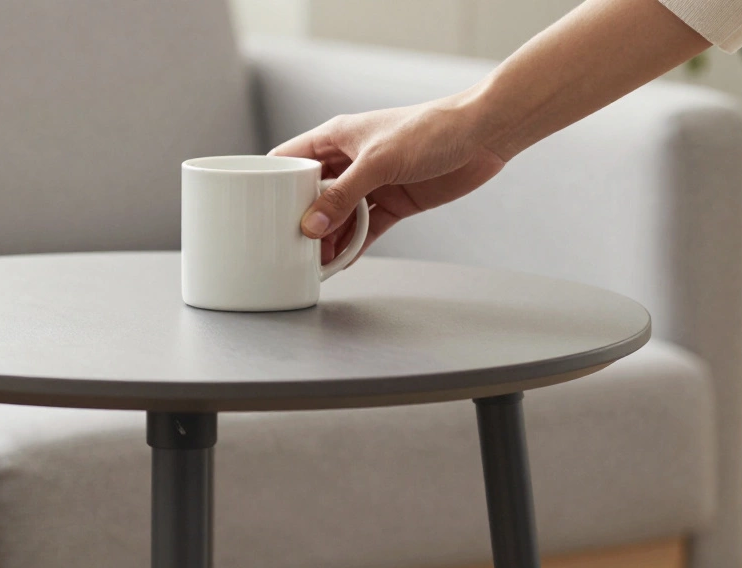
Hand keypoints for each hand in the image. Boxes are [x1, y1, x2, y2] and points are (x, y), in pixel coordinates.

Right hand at [270, 94, 506, 263]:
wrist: (483, 134)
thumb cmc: (430, 130)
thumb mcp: (377, 163)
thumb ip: (343, 197)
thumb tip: (311, 226)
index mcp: (335, 138)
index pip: (290, 160)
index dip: (272, 183)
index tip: (258, 209)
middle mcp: (349, 161)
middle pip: (312, 195)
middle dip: (300, 220)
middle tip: (286, 247)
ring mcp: (372, 183)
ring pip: (339, 216)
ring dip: (328, 238)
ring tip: (313, 263)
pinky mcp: (395, 202)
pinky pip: (367, 228)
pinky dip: (355, 245)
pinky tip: (342, 262)